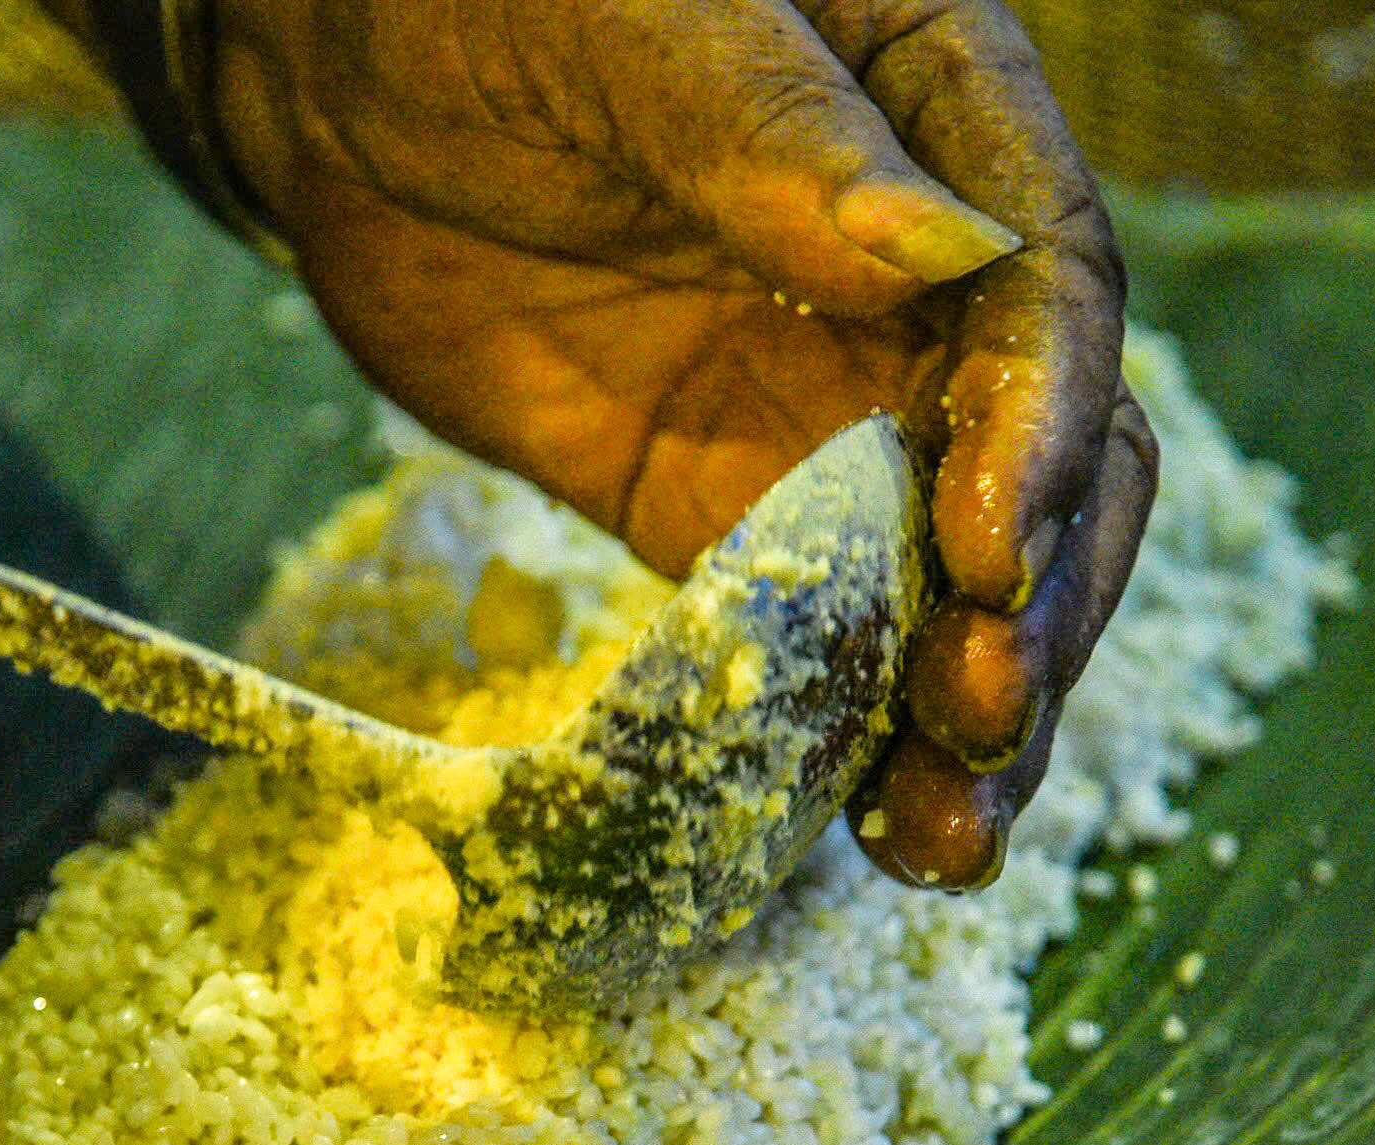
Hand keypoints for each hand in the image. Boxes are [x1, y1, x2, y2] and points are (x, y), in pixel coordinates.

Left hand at [205, 0, 1155, 887]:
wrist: (327, 86)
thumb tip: (927, 258)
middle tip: (979, 713)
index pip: (1046, 284)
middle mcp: (924, 278)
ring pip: (958, 570)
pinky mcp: (732, 501)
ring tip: (948, 833)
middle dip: (1032, 596)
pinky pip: (822, 620)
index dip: (1042, 426)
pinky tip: (865, 825)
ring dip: (965, 701)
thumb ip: (776, 142)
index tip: (988, 547)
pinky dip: (849, 721)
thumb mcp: (632, 28)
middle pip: (1048, 456)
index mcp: (943, 112)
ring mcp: (836, 402)